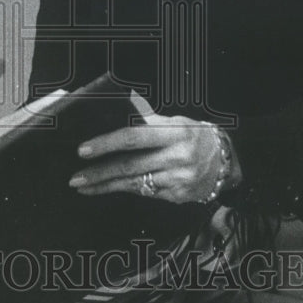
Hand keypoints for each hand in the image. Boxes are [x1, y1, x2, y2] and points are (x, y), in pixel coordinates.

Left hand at [69, 113, 239, 204]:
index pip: (133, 137)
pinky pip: (145, 193)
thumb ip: (147, 119)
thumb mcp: (175, 121)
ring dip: (105, 185)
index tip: (84, 150)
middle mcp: (176, 158)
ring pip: (133, 184)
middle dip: (99, 172)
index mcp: (173, 133)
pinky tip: (108, 188)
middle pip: (130, 166)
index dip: (106, 144)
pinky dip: (125, 190)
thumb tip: (121, 105)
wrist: (227, 162)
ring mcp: (177, 180)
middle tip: (76, 177)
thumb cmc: (195, 135)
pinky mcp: (176, 197)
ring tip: (83, 186)